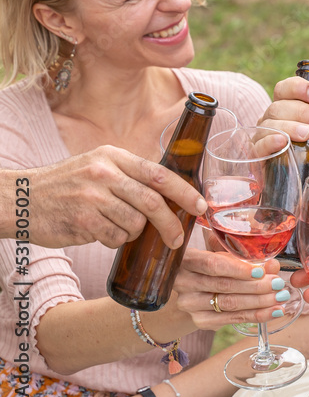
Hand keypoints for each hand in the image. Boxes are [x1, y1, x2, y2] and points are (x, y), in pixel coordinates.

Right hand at [10, 145, 206, 248]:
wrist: (20, 199)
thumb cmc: (68, 184)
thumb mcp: (99, 165)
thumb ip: (131, 174)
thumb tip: (174, 194)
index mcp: (114, 156)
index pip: (159, 173)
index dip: (184, 192)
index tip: (200, 206)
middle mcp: (105, 173)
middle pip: (153, 203)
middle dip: (171, 225)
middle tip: (177, 240)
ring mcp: (92, 197)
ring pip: (135, 224)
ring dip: (133, 233)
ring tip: (117, 227)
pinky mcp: (82, 220)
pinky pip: (115, 238)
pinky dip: (114, 240)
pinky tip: (100, 232)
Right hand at [173, 249, 289, 328]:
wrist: (196, 289)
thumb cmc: (215, 265)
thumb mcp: (227, 255)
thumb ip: (247, 257)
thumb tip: (272, 265)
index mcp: (187, 259)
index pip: (212, 265)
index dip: (238, 269)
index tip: (261, 272)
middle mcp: (183, 282)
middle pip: (223, 286)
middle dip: (255, 286)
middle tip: (279, 284)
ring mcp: (189, 303)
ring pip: (229, 304)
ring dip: (259, 302)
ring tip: (280, 298)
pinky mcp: (200, 320)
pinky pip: (232, 319)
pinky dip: (256, 315)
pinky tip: (274, 311)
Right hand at [259, 73, 308, 168]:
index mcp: (291, 105)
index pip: (284, 88)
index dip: (297, 88)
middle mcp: (275, 119)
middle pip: (278, 106)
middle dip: (300, 111)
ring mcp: (266, 138)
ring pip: (269, 124)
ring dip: (289, 127)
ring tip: (308, 134)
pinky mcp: (262, 158)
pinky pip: (259, 145)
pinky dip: (270, 141)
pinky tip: (283, 142)